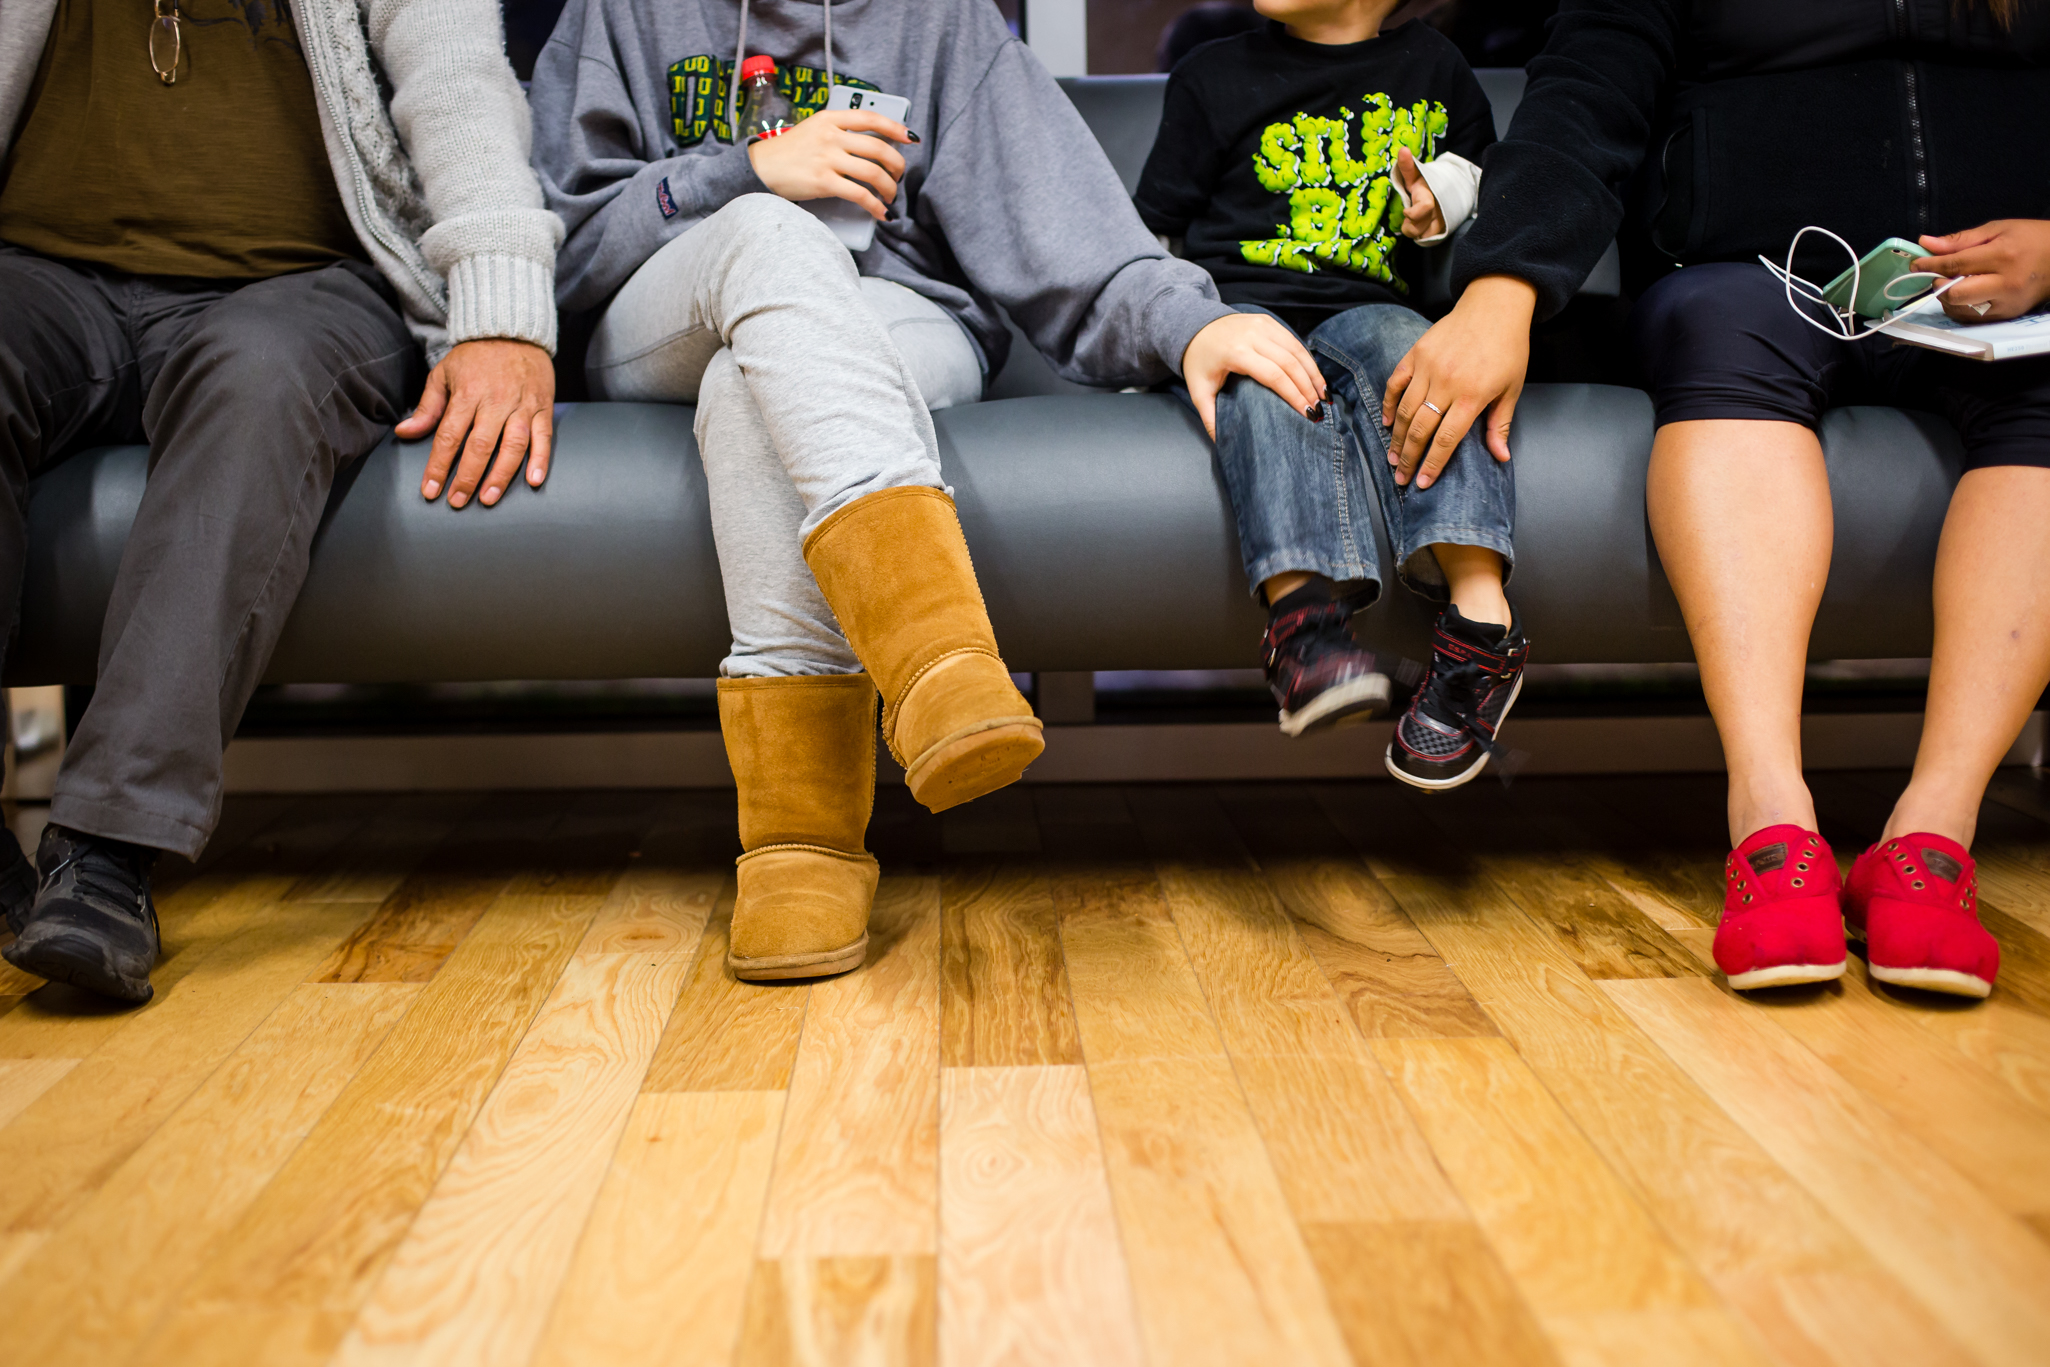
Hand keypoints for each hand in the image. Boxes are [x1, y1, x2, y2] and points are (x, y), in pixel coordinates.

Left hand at [398, 338, 555, 507]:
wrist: (512, 330)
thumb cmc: (475, 357)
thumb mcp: (444, 374)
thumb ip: (427, 407)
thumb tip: (404, 432)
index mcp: (467, 393)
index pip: (449, 436)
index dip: (438, 466)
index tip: (430, 490)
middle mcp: (495, 402)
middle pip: (480, 446)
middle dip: (466, 477)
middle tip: (457, 501)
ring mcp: (522, 406)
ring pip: (513, 446)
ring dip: (501, 476)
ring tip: (488, 499)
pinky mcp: (542, 408)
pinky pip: (544, 437)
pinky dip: (541, 460)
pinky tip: (534, 481)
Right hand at [748, 110, 913, 220]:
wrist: (761, 167)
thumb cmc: (788, 152)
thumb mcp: (813, 129)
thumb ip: (838, 132)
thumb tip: (869, 146)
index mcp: (830, 119)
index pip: (870, 118)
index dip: (895, 128)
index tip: (910, 138)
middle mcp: (831, 136)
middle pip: (878, 148)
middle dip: (897, 165)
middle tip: (899, 176)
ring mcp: (827, 159)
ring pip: (873, 173)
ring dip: (889, 188)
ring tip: (890, 196)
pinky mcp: (823, 182)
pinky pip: (860, 195)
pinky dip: (875, 206)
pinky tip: (881, 213)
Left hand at [1181, 312, 1327, 440]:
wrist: (1195, 326)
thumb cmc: (1200, 362)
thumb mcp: (1199, 391)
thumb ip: (1210, 417)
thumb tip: (1223, 443)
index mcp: (1236, 352)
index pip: (1274, 375)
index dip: (1294, 395)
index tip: (1307, 415)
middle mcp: (1252, 334)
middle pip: (1290, 363)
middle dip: (1308, 388)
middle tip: (1319, 410)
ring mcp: (1262, 324)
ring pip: (1296, 350)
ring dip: (1313, 374)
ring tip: (1323, 397)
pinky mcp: (1268, 321)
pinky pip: (1293, 341)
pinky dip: (1307, 360)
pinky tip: (1315, 378)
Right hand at [1382, 275, 1534, 487]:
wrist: (1494, 306)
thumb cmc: (1508, 348)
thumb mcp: (1512, 388)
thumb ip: (1499, 424)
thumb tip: (1500, 457)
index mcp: (1472, 396)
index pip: (1445, 440)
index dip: (1432, 464)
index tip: (1423, 482)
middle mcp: (1447, 383)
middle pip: (1421, 430)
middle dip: (1409, 458)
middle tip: (1401, 478)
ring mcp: (1428, 367)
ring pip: (1406, 411)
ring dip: (1397, 438)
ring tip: (1393, 457)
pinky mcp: (1416, 354)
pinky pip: (1396, 383)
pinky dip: (1390, 404)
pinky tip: (1388, 423)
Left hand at [1394, 147, 1443, 241]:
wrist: (1449, 191)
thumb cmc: (1425, 184)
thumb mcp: (1415, 175)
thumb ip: (1407, 166)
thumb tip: (1402, 150)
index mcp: (1429, 195)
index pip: (1424, 207)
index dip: (1412, 214)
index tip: (1405, 211)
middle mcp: (1438, 210)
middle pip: (1419, 228)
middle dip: (1409, 226)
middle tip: (1408, 217)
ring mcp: (1442, 221)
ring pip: (1424, 236)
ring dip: (1416, 231)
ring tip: (1414, 220)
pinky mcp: (1444, 230)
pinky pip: (1429, 240)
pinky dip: (1422, 235)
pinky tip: (1421, 226)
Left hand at [1914, 220, 2049, 322]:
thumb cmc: (2030, 239)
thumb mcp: (1998, 229)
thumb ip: (1960, 240)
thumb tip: (1926, 244)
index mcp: (2003, 256)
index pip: (1956, 265)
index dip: (1930, 265)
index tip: (1916, 263)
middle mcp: (2005, 284)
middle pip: (1955, 294)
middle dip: (1938, 285)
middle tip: (1938, 275)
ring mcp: (2007, 304)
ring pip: (1960, 310)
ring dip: (1947, 298)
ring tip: (1954, 282)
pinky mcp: (2007, 316)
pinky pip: (1971, 318)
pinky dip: (1960, 307)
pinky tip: (1965, 293)